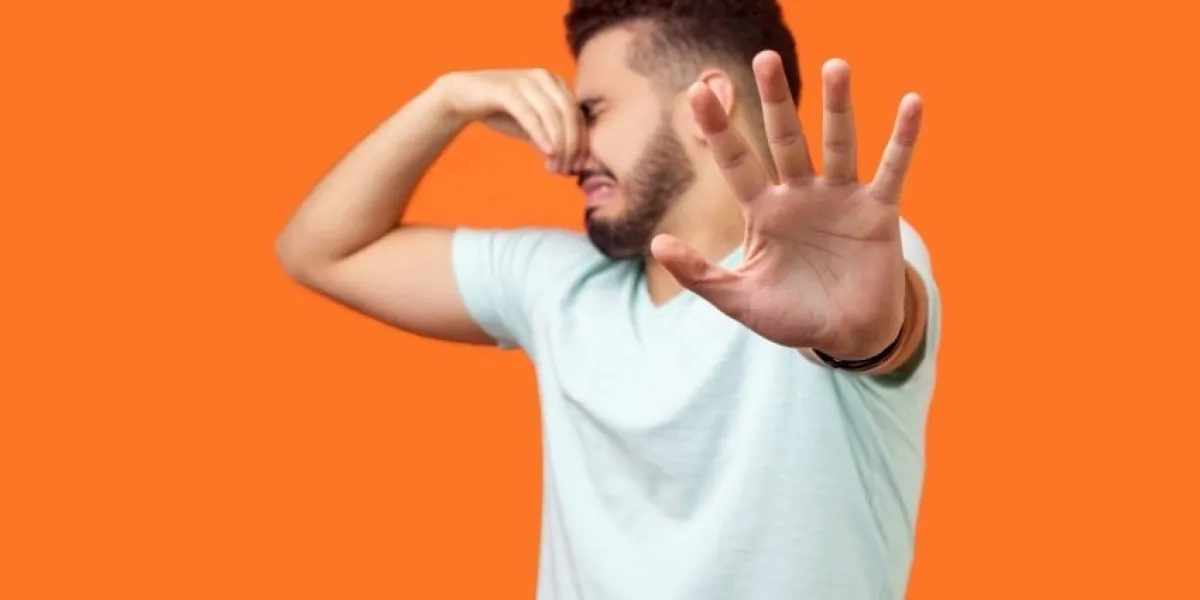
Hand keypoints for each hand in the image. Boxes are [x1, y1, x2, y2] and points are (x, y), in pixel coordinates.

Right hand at [436, 69, 587, 173]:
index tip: (580, 167)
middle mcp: (544, 77)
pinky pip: (530, 115)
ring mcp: (526, 81)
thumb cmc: (503, 113)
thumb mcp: (534, 126)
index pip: (578, 114)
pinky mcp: (507, 90)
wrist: (463, 97)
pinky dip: (541, 135)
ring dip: (558, 145)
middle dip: (572, 146)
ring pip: (552, 115)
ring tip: (556, 168)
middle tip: (568, 170)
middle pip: (569, 114)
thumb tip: (575, 163)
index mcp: (556, 83)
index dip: (583, 142)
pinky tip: (547, 153)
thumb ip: (553, 138)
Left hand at [651, 51, 923, 358]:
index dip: (719, 128)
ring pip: (839, 142)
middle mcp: (801, 194)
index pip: (737, 161)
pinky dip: (904, 138)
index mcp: (764, 211)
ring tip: (836, 65)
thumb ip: (700, 274)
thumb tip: (656, 244)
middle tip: (765, 58)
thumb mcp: (739, 299)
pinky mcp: (878, 212)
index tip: (697, 91)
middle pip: (785, 138)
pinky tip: (912, 103)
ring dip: (838, 106)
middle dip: (775, 100)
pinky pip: (893, 169)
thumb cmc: (791, 316)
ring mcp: (841, 198)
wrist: (845, 338)